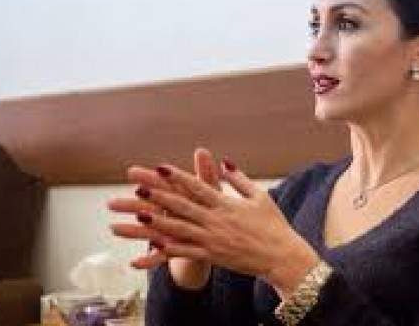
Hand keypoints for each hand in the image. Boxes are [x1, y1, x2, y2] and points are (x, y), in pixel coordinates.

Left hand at [111, 152, 319, 298]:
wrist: (283, 256)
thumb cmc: (273, 225)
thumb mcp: (259, 197)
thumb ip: (239, 180)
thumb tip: (225, 162)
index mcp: (226, 203)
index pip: (197, 186)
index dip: (177, 176)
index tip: (159, 167)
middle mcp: (216, 220)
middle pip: (181, 205)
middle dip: (157, 195)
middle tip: (136, 186)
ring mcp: (213, 239)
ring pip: (179, 229)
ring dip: (156, 221)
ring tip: (136, 214)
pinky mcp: (214, 256)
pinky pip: (187, 252)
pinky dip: (169, 249)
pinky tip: (151, 247)